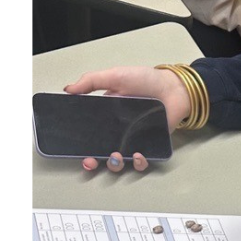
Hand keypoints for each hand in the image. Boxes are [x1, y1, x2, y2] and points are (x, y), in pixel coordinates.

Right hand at [63, 66, 190, 171]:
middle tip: (92, 161)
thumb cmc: (145, 80)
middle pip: (100, 153)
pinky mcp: (149, 145)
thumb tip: (67, 89)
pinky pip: (142, 161)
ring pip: (120, 161)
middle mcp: (117, 131)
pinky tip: (138, 155)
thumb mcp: (115, 76)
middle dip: (94, 161)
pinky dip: (138, 163)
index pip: (89, 136)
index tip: (78, 152)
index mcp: (105, 117)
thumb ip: (91, 82)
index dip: (82, 147)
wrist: (173, 87)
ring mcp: (133, 139)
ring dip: (115, 164)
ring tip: (116, 156)